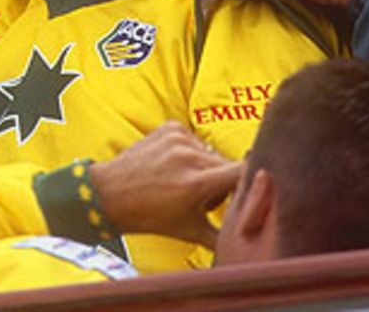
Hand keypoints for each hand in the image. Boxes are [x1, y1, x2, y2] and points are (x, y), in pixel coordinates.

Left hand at [90, 123, 240, 247]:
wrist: (114, 193)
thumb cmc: (153, 216)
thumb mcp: (192, 232)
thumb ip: (226, 236)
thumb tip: (254, 241)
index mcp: (197, 183)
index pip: (242, 171)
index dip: (252, 181)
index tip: (255, 189)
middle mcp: (189, 156)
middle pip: (228, 165)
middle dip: (226, 182)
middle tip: (208, 198)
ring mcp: (177, 138)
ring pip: (212, 153)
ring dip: (209, 167)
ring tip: (188, 182)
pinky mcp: (169, 126)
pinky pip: (195, 140)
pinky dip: (192, 152)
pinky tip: (176, 166)